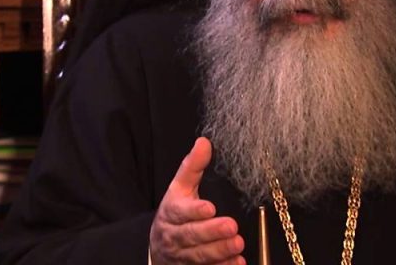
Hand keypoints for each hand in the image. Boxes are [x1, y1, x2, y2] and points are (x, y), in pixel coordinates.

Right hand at [150, 137, 245, 264]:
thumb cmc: (174, 212)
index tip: (211, 208)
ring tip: (238, 244)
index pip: (181, 211)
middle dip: (212, 232)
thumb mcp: (179, 187)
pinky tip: (237, 262)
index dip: (195, 211)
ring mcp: (182, 255)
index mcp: (172, 212)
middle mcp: (175, 235)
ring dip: (220, 251)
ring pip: (199, 255)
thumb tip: (204, 142)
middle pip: (192, 235)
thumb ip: (192, 166)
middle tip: (232, 227)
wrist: (158, 247)